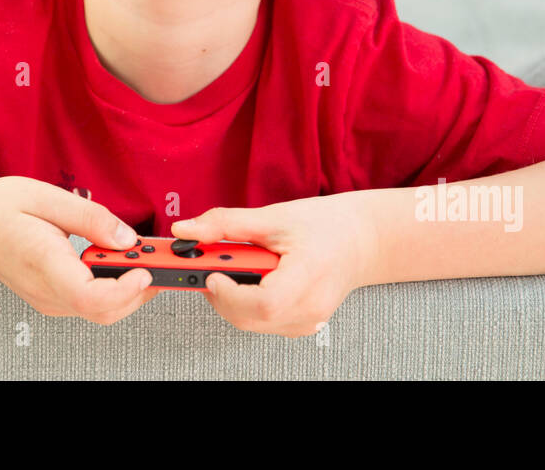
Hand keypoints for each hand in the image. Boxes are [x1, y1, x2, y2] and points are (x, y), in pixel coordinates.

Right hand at [0, 175, 158, 324]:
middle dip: (140, 289)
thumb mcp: (47, 196)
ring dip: (130, 289)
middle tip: (159, 257)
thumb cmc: (1, 207)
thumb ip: (90, 219)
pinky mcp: (52, 299)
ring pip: (102, 312)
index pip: (90, 298)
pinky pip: (91, 304)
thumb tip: (127, 238)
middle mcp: (47, 292)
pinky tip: (118, 261)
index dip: (125, 289)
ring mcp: (49, 300)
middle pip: (104, 312)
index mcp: (43, 263)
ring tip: (141, 255)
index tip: (146, 267)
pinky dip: (114, 288)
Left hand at [170, 194, 373, 337]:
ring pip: (251, 323)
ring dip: (232, 298)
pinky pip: (262, 324)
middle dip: (221, 293)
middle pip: (250, 317)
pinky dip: (247, 304)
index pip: (264, 303)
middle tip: (211, 265)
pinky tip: (253, 279)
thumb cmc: (324, 225)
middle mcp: (311, 308)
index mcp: (309, 275)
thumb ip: (225, 224)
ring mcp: (308, 323)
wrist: (360, 240)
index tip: (211, 273)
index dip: (230, 293)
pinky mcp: (301, 327)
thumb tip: (184, 231)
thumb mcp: (273, 216)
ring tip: (237, 267)